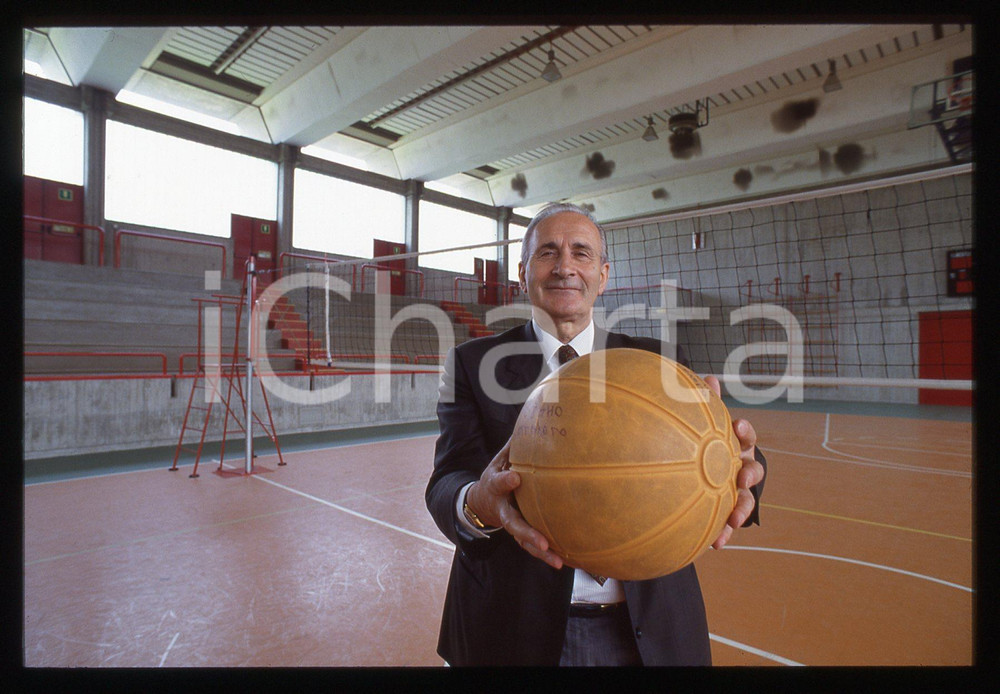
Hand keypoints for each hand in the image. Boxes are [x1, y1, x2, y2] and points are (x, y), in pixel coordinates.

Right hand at [466, 440, 564, 569]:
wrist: (479, 504)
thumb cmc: (496, 476)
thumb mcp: (499, 459)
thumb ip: (514, 445)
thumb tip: (533, 419)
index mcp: (496, 486)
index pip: (499, 482)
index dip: (506, 480)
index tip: (516, 477)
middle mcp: (502, 509)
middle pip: (513, 523)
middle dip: (527, 533)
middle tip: (542, 542)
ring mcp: (510, 524)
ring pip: (523, 541)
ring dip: (540, 552)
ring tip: (557, 561)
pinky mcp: (519, 535)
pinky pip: (532, 548)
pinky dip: (546, 556)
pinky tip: (563, 562)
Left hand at [704, 375, 764, 549]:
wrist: (695, 476)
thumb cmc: (701, 445)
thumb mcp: (701, 426)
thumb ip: (703, 404)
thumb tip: (706, 377)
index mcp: (735, 445)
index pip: (746, 435)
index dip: (745, 430)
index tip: (736, 426)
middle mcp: (741, 467)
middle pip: (754, 470)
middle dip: (750, 474)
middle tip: (742, 478)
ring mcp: (737, 491)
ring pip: (747, 501)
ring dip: (742, 509)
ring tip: (733, 519)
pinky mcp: (728, 512)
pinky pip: (728, 524)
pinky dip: (725, 534)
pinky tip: (716, 545)